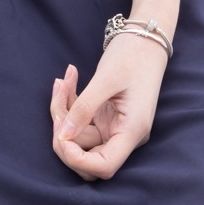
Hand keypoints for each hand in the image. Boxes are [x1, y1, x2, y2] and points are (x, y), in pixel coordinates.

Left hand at [49, 33, 167, 181]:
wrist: (145, 38)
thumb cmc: (133, 55)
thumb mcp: (106, 79)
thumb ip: (84, 108)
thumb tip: (63, 136)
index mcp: (131, 131)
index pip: (104, 166)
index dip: (78, 160)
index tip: (62, 137)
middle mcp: (123, 135)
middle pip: (86, 159)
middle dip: (64, 137)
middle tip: (58, 103)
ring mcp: (112, 127)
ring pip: (77, 138)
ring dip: (62, 113)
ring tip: (62, 81)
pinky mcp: (103, 117)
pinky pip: (78, 122)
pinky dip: (67, 104)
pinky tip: (67, 79)